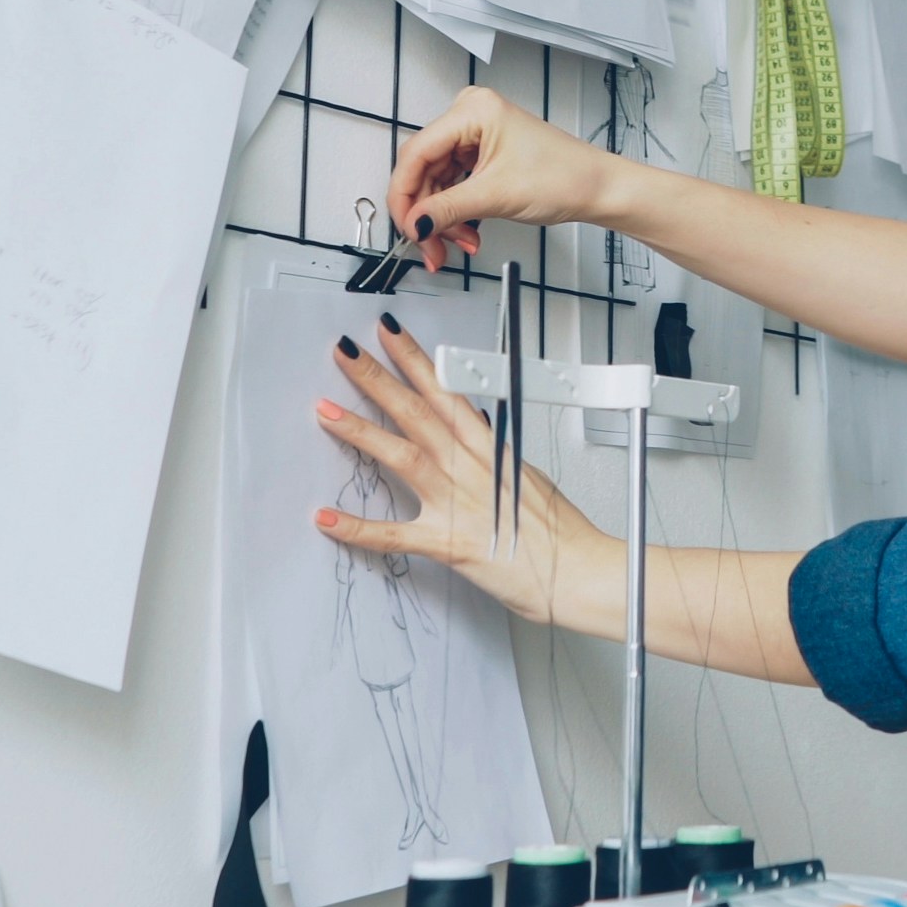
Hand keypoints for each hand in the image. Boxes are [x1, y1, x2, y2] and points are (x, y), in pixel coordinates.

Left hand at [314, 309, 614, 627]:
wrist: (580, 570)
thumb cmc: (561, 533)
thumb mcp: (527, 479)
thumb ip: (495, 457)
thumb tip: (476, 432)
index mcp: (491, 450)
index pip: (446, 392)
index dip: (417, 360)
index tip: (390, 335)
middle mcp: (472, 468)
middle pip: (418, 412)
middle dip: (378, 378)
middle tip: (345, 353)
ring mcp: (458, 504)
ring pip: (404, 456)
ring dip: (361, 432)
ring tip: (326, 410)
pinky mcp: (449, 544)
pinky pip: (396, 535)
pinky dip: (359, 528)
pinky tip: (327, 518)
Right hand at [383, 85, 632, 273]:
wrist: (598, 188)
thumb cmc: (565, 177)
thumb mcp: (495, 196)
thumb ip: (447, 210)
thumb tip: (414, 223)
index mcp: (472, 111)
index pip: (416, 154)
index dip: (405, 196)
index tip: (406, 228)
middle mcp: (470, 116)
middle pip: (424, 170)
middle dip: (427, 214)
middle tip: (431, 247)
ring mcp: (476, 135)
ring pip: (437, 183)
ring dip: (443, 218)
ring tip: (459, 243)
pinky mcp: (483, 153)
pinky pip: (454, 184)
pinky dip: (456, 212)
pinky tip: (466, 233)